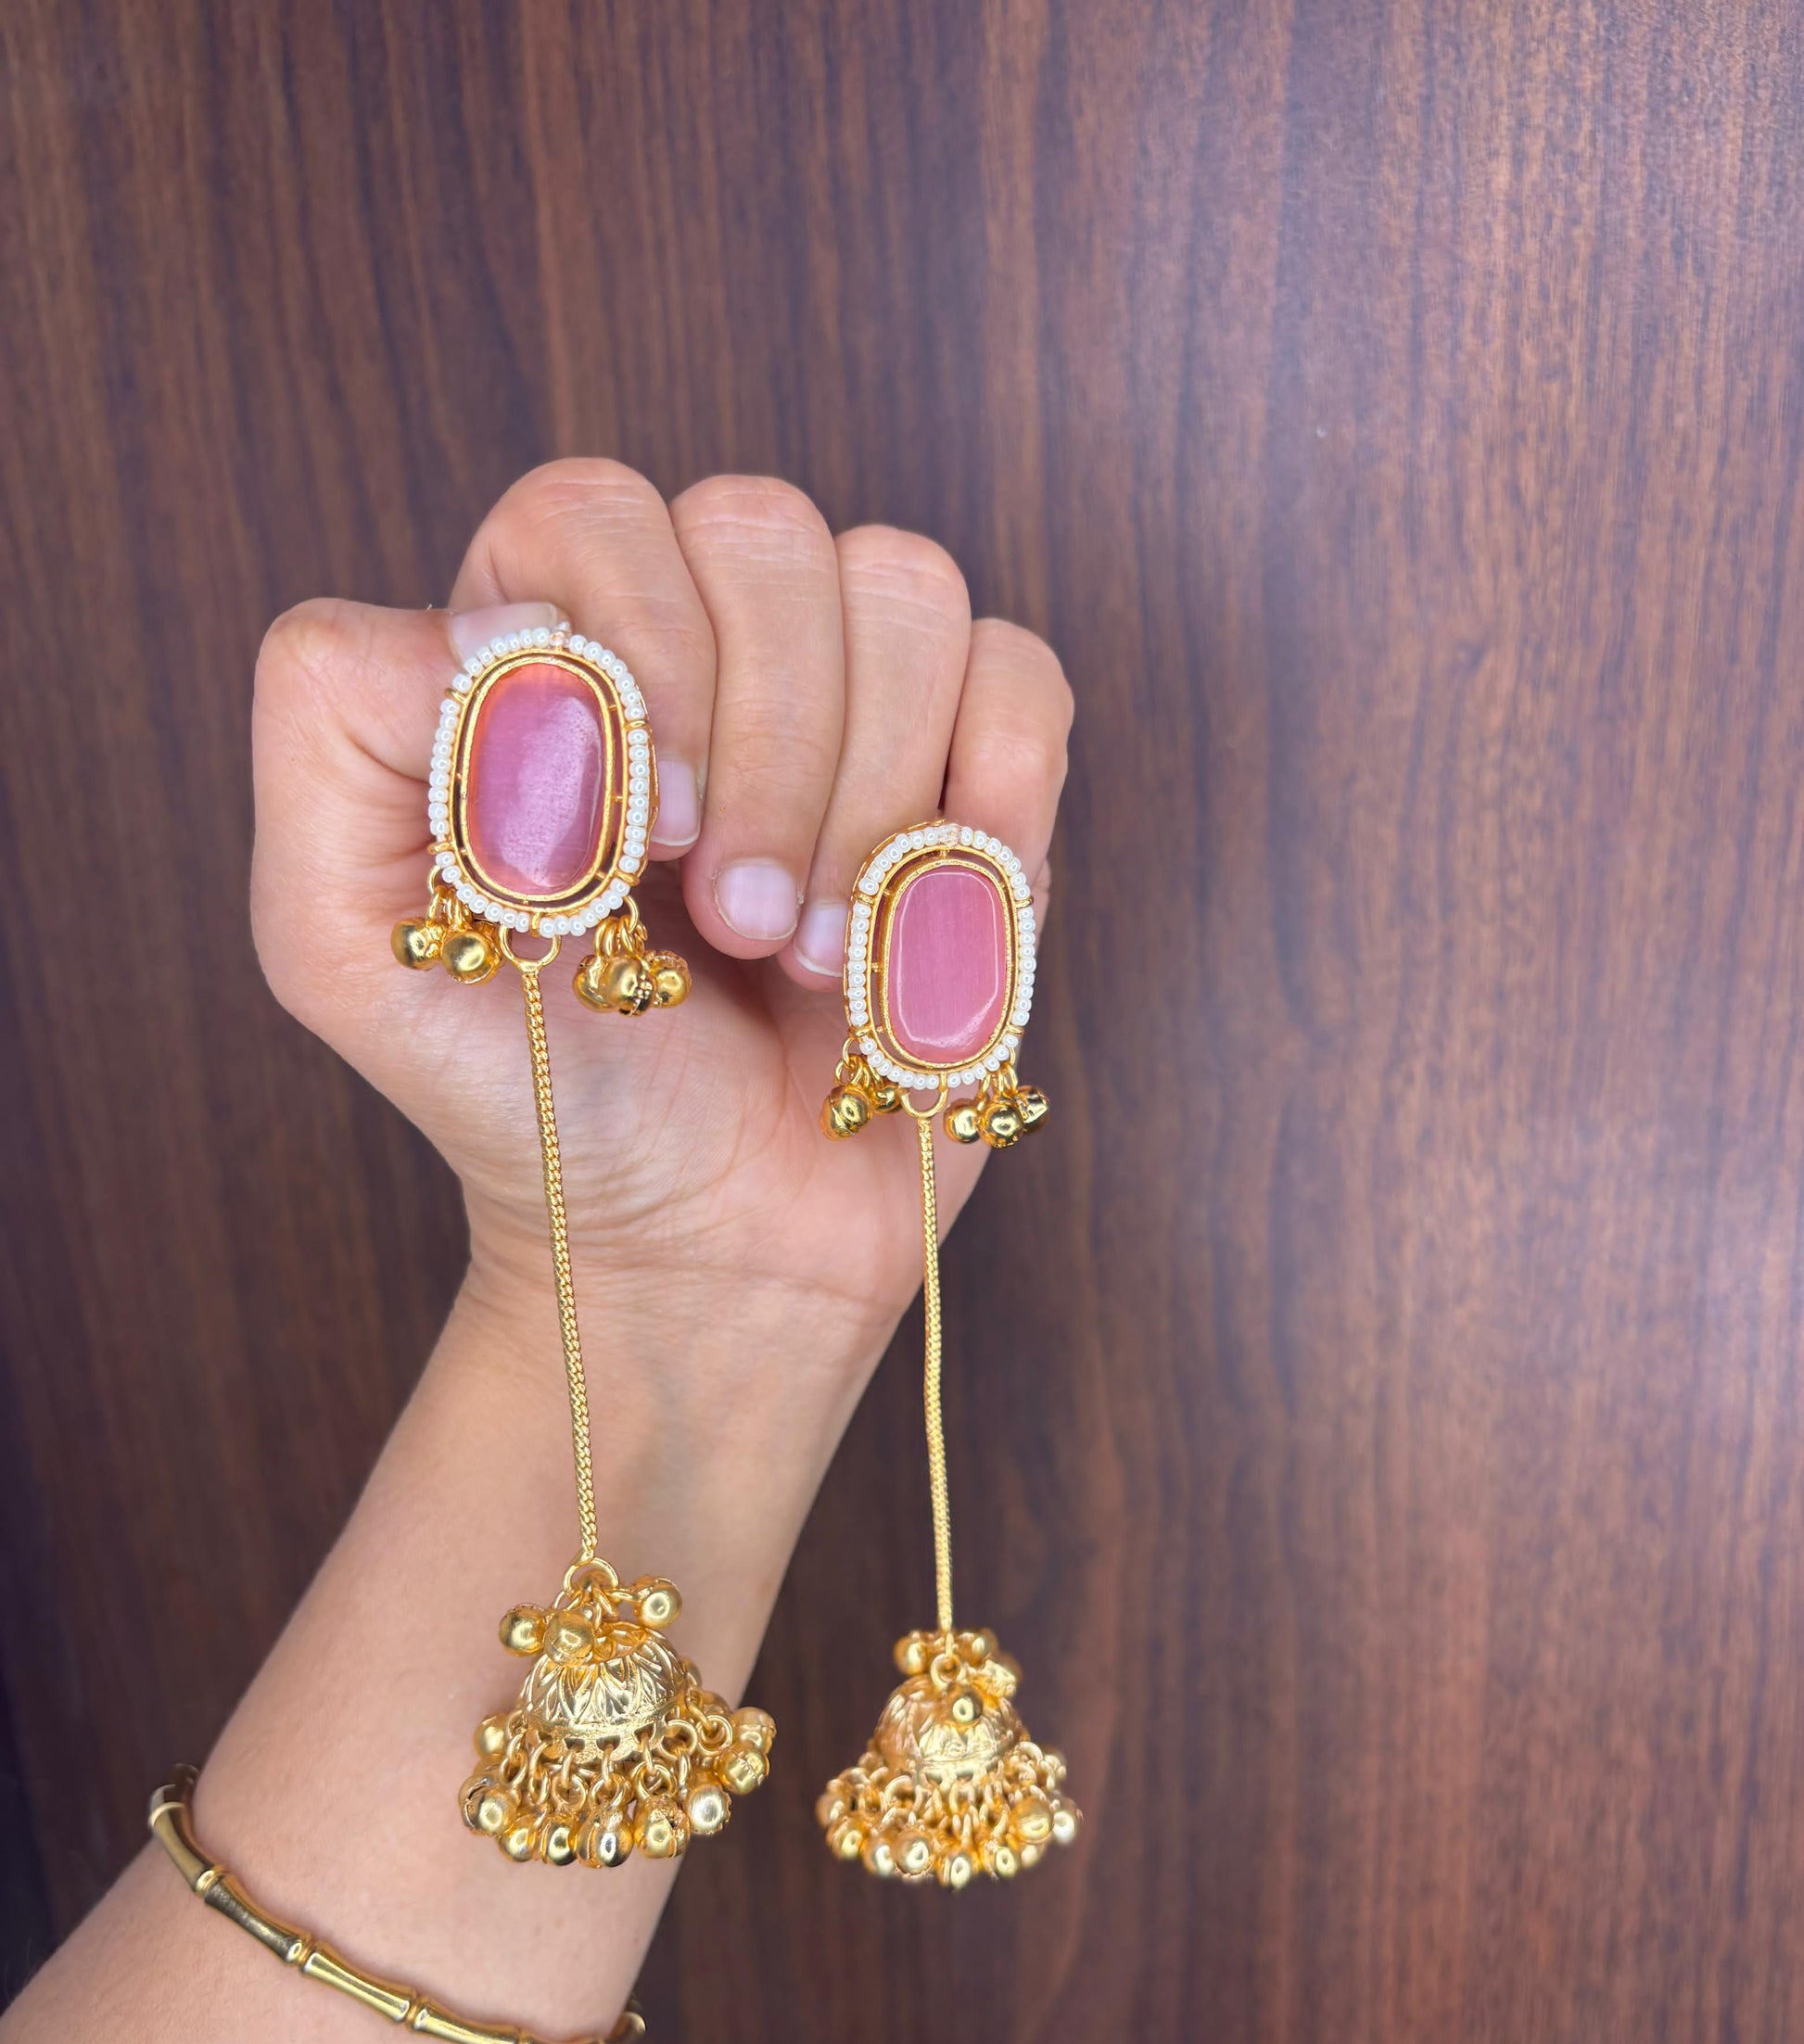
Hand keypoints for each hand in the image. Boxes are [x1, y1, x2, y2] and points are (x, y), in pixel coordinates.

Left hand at [251, 461, 1071, 1339]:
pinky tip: (925, 926)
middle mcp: (700, 639)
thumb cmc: (531, 1098)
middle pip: (764, 532)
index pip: (594, 515)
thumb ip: (339, 735)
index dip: (638, 650)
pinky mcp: (974, 775)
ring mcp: (849, 699)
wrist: (699, 1245)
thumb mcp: (344, 945)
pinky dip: (993, 800)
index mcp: (541, 648)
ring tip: (813, 960)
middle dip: (766, 750)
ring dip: (867, 800)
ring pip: (906, 592)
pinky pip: (1021, 679)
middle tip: (734, 925)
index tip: (643, 842)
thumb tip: (509, 623)